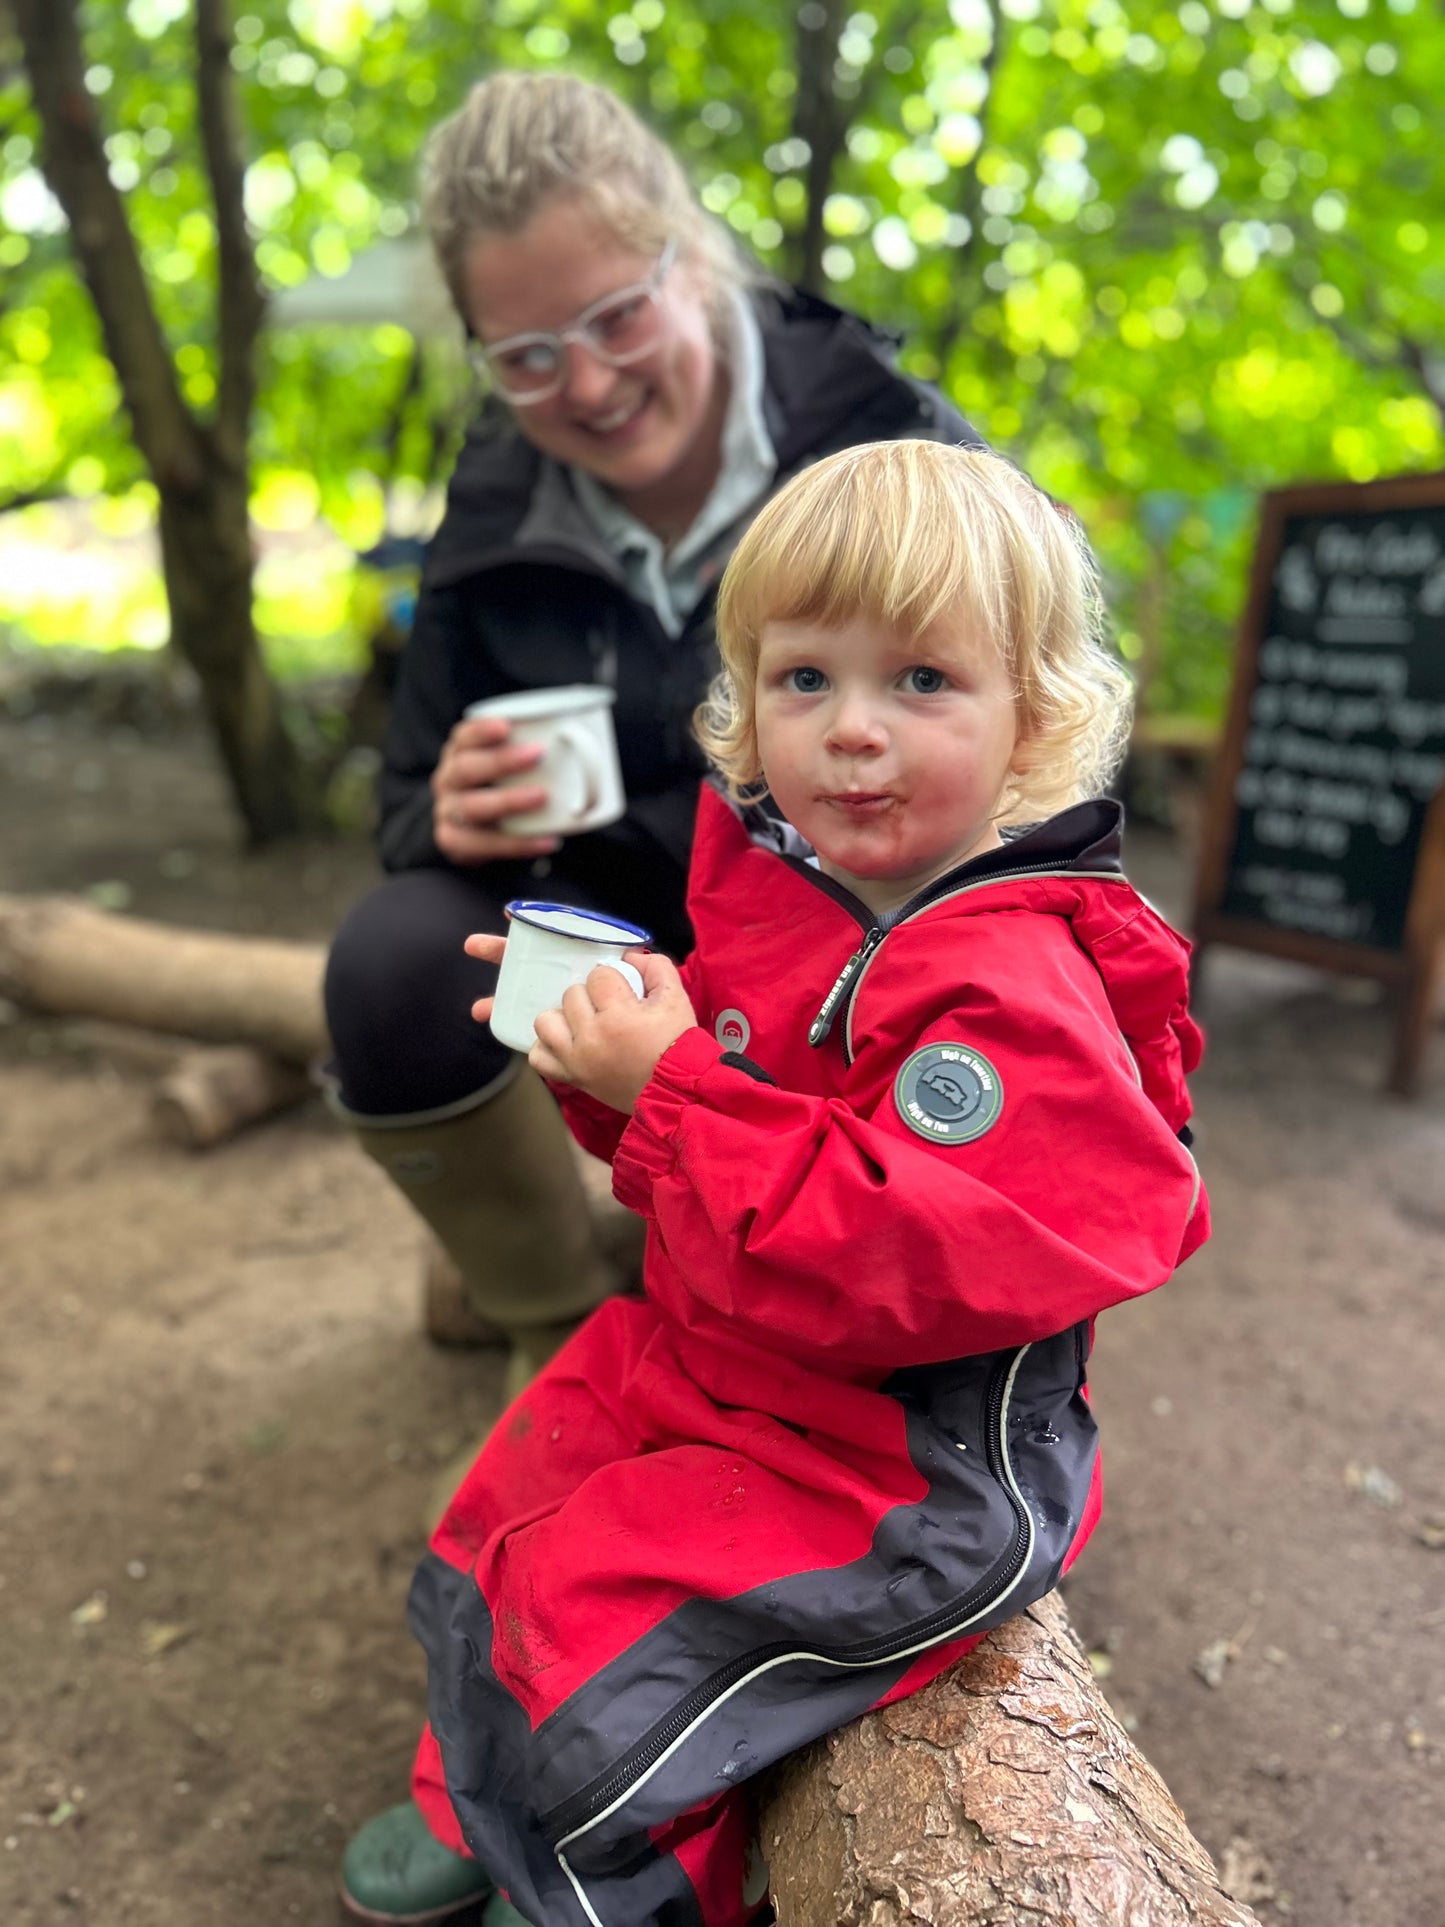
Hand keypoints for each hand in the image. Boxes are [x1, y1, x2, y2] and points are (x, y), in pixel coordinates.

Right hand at [431, 715, 559, 865]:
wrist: (471, 831)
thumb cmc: (500, 787)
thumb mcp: (507, 763)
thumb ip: (532, 749)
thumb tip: (589, 736)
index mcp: (459, 753)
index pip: (464, 736)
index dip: (481, 730)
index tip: (507, 726)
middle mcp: (447, 780)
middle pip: (465, 768)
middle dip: (500, 761)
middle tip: (538, 754)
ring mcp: (448, 812)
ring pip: (471, 808)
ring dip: (508, 801)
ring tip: (542, 796)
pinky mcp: (455, 843)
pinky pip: (483, 845)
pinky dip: (518, 844)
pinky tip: (548, 840)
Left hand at [530, 951, 696, 1114]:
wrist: (676, 1092)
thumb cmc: (677, 1045)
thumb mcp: (676, 998)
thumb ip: (655, 967)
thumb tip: (629, 956)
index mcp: (618, 1016)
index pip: (598, 976)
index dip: (614, 980)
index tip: (626, 994)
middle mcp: (591, 1038)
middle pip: (571, 995)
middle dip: (592, 997)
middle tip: (610, 1009)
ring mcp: (576, 1060)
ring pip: (546, 1021)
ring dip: (563, 1018)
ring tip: (583, 1023)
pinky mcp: (570, 1077)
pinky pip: (539, 1057)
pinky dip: (548, 1047)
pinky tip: (568, 1042)